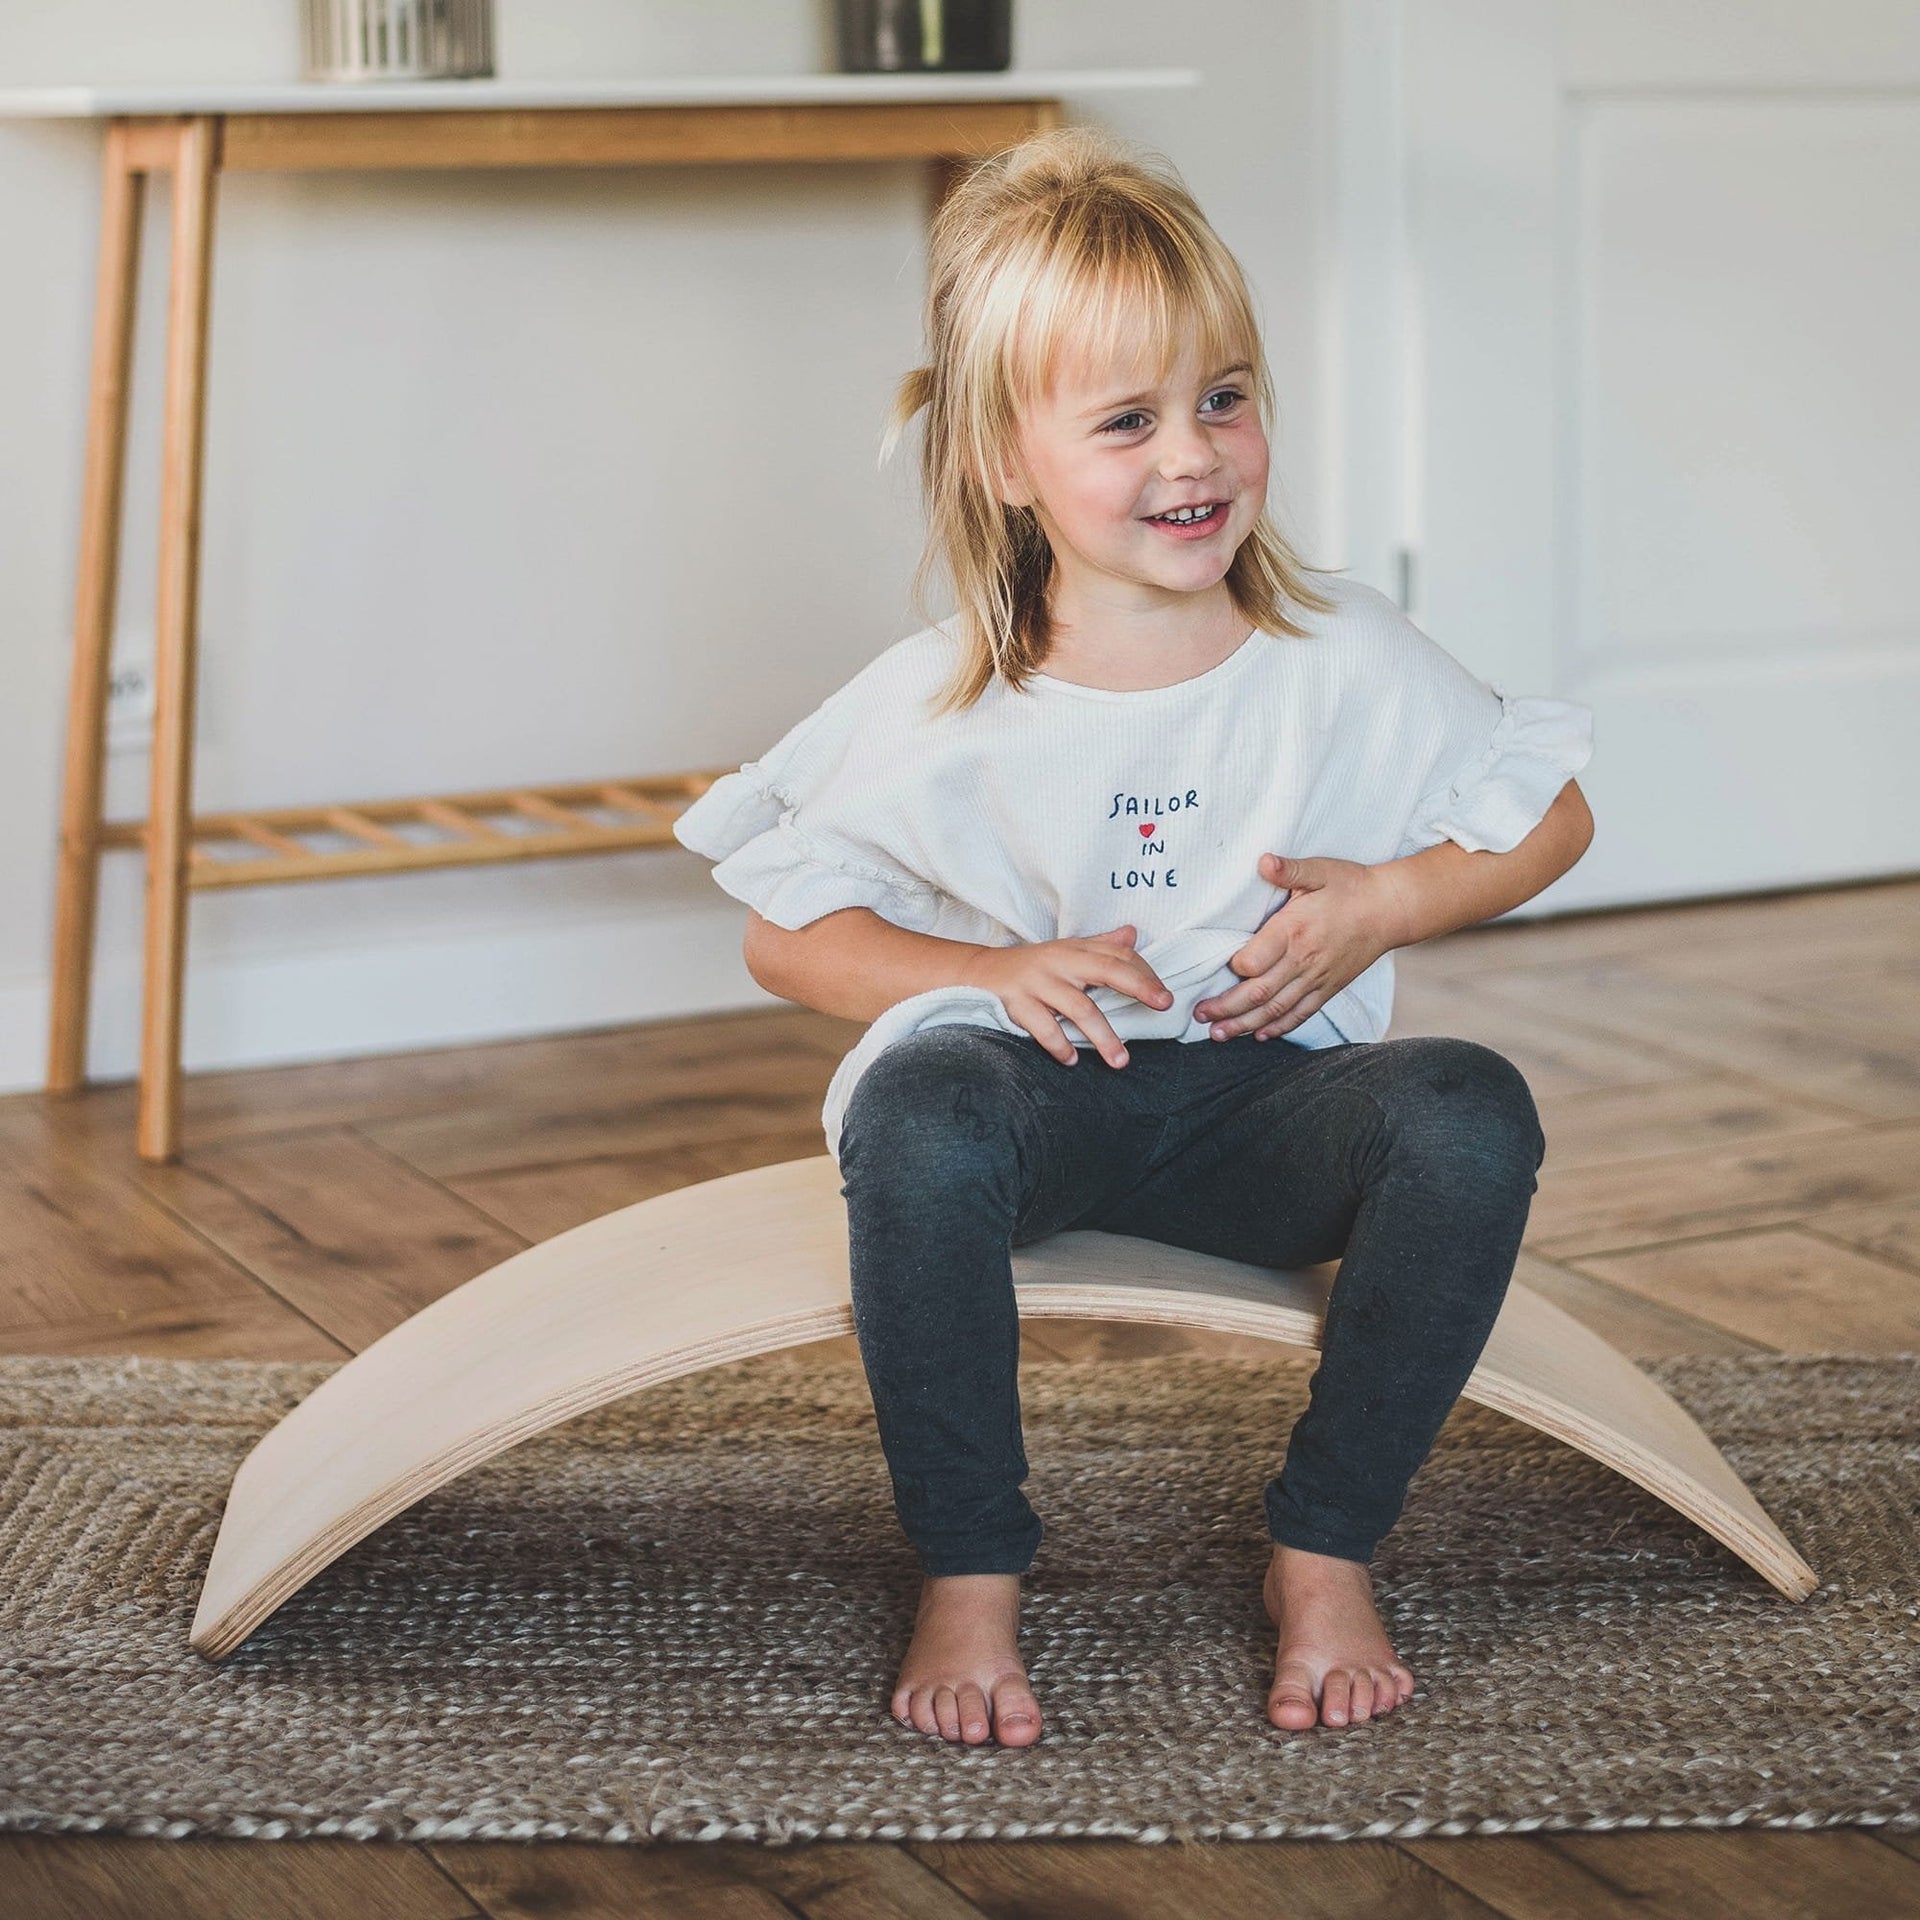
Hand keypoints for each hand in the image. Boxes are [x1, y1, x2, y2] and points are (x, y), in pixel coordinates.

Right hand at [961, 924, 1173, 1067]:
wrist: (978, 972)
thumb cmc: (1032, 965)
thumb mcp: (1065, 951)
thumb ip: (1100, 945)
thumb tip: (1133, 934)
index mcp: (1075, 950)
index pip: (1118, 955)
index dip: (1144, 973)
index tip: (1164, 996)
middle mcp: (1059, 962)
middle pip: (1106, 969)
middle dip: (1137, 986)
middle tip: (1162, 1005)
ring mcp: (1038, 983)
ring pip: (1079, 1007)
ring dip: (1103, 1035)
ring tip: (1121, 1060)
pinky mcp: (1017, 1003)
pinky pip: (1044, 1028)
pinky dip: (1060, 1046)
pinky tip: (1072, 1059)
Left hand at [1192, 854, 1402, 1040]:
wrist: (1392, 909)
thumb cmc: (1352, 886)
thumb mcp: (1320, 870)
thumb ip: (1289, 870)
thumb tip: (1263, 862)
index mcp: (1294, 931)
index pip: (1254, 961)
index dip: (1233, 969)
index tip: (1217, 968)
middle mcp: (1304, 961)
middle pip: (1259, 992)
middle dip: (1226, 1008)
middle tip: (1199, 1015)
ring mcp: (1317, 978)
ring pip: (1276, 1009)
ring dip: (1245, 1025)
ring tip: (1219, 1034)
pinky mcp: (1329, 988)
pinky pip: (1302, 1014)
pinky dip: (1280, 1027)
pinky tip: (1260, 1035)